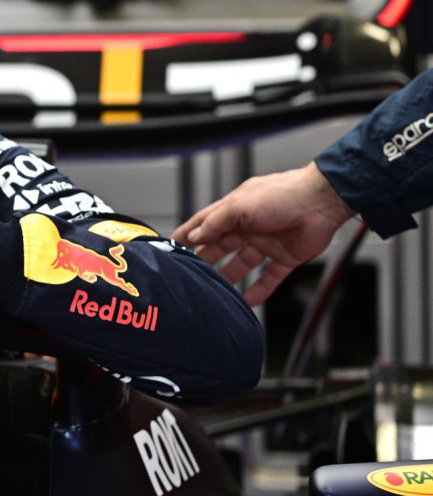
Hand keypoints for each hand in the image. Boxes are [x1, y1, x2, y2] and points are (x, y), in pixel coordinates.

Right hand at [172, 163, 354, 305]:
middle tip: (191, 273)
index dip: (189, 234)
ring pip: (243, 263)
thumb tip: (195, 236)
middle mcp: (250, 226)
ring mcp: (267, 242)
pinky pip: (270, 276)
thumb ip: (214, 223)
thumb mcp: (239, 206)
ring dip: (230, 276)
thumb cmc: (282, 195)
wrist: (322, 202)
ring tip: (216, 290)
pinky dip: (260, 289)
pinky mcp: (285, 256)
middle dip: (206, 258)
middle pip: (222, 246)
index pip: (205, 223)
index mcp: (236, 210)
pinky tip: (249, 300)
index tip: (173, 245)